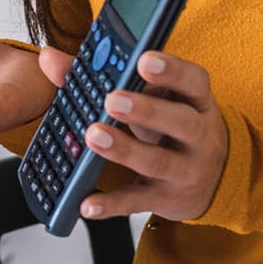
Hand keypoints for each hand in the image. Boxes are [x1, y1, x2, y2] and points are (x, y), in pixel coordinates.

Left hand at [49, 47, 229, 221]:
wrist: (213, 178)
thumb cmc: (170, 125)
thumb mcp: (151, 96)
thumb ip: (101, 75)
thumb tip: (49, 59)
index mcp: (195, 100)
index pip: (193, 81)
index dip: (172, 70)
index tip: (144, 60)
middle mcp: (199, 135)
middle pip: (180, 122)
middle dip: (146, 110)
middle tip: (112, 100)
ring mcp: (186, 170)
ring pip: (158, 161)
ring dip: (124, 150)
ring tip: (94, 136)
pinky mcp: (167, 199)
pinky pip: (137, 201)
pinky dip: (111, 205)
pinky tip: (86, 204)